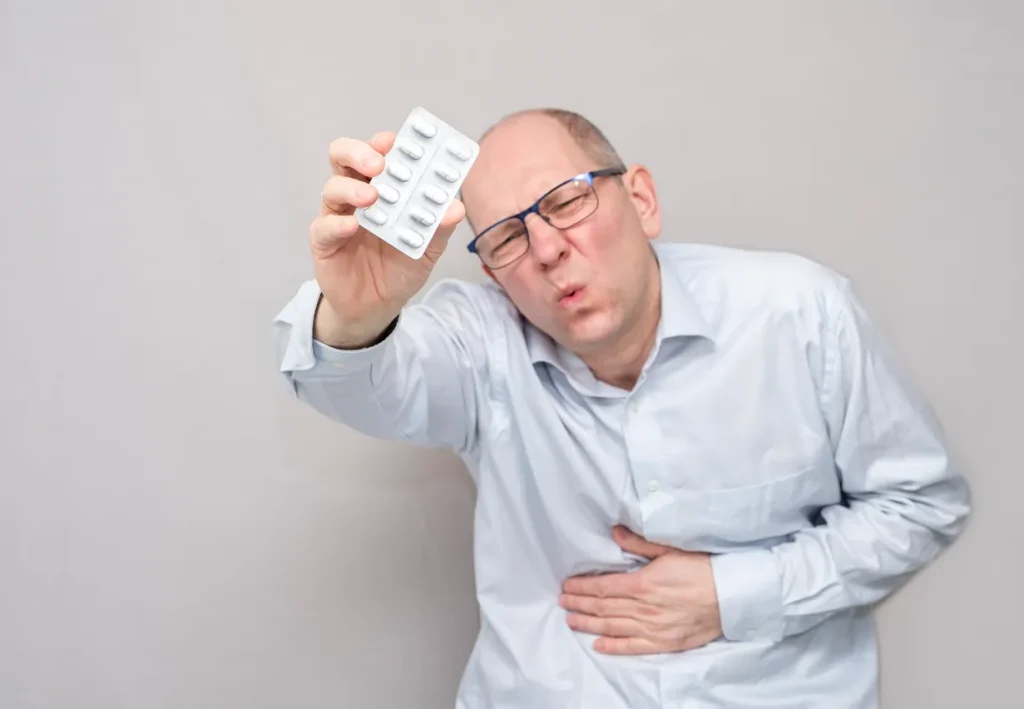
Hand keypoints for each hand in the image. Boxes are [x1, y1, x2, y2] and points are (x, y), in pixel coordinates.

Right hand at [309, 132, 465, 347]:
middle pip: (344, 158)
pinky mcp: (323, 241)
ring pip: (332, 187)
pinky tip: (353, 226)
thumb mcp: (428, 249)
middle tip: (379, 164)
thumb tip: (456, 207)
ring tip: (372, 198)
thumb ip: (440, 227)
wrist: (378, 307)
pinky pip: (324, 227)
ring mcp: (337, 216)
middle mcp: (356, 195)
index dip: (383, 143)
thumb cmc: (400, 268)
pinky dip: (337, 224)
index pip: (377, 154)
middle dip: (359, 153)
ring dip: (352, 188)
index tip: (397, 141)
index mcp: (382, 188)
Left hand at [559, 526, 722, 654]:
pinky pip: (633, 647)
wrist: (733, 595)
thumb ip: (639, 544)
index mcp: (643, 584)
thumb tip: (615, 532)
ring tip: (571, 620)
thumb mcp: (670, 549)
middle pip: (604, 607)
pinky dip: (614, 646)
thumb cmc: (703, 569)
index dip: (583, 587)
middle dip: (580, 604)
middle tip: (562, 602)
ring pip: (613, 627)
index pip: (604, 587)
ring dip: (589, 624)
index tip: (567, 586)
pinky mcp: (665, 643)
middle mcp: (644, 608)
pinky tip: (598, 644)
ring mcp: (653, 628)